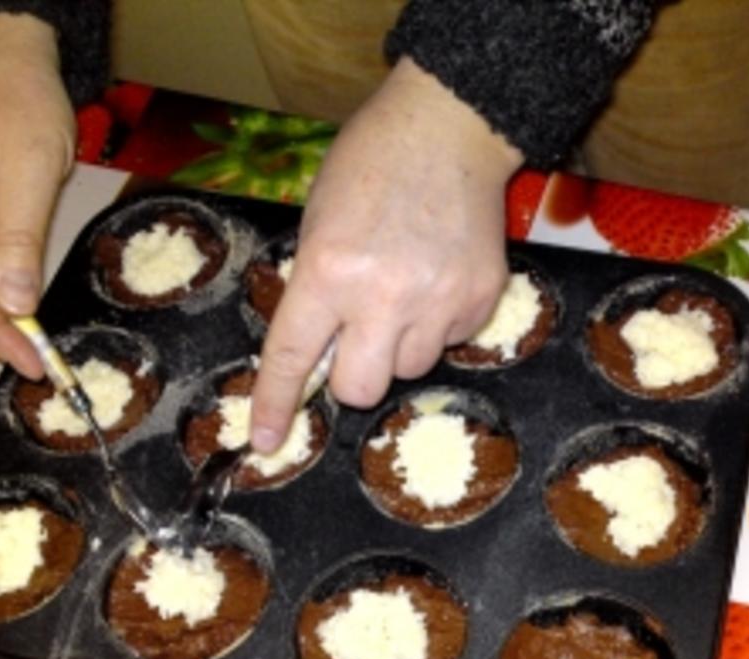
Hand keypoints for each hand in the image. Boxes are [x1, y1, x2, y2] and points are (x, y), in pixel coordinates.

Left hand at [248, 57, 523, 451]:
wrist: (451, 127)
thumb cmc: (372, 164)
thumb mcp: (319, 219)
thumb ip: (315, 286)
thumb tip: (319, 350)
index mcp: (329, 270)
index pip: (293, 356)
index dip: (276, 404)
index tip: (267, 441)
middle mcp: (383, 296)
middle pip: (360, 389)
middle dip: (353, 377)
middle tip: (358, 341)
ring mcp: (438, 301)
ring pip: (410, 369)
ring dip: (400, 345)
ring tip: (407, 289)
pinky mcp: (480, 299)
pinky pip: (452, 341)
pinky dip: (440, 322)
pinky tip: (438, 276)